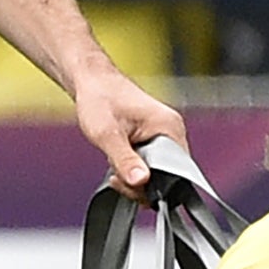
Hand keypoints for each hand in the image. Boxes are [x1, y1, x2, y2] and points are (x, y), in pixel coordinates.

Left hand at [71, 60, 186, 199]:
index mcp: (169, 128)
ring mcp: (164, 136)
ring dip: (133, 177)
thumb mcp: (108, 134)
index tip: (127, 181)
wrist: (92, 83)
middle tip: (116, 173)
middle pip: (167, 177)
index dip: (153, 185)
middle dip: (139, 183)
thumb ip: (124, 160)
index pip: (176, 173)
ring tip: (115, 161)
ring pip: (156, 174)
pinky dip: (132, 170)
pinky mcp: (154, 141)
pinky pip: (150, 166)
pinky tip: (118, 161)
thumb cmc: (100, 99)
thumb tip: (141, 182)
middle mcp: (172, 132)